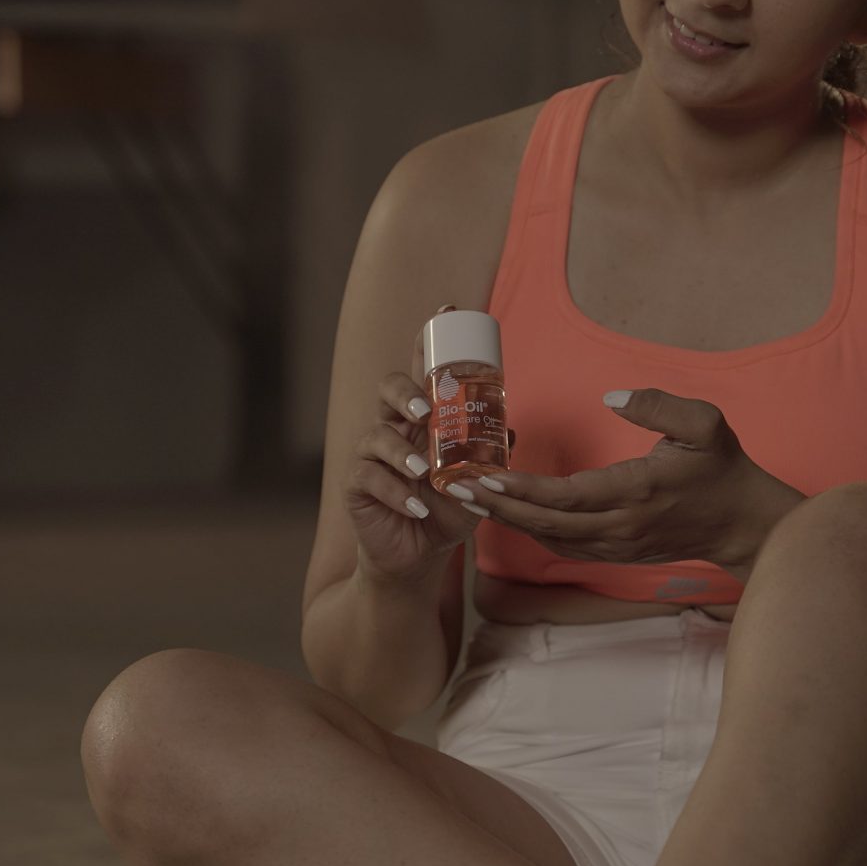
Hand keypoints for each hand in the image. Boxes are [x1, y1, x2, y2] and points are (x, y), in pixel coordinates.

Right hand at [344, 306, 515, 584]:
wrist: (420, 555)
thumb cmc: (447, 511)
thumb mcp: (477, 483)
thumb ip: (489, 457)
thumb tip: (509, 431)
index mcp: (423, 419)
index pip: (424, 371)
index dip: (431, 340)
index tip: (447, 310)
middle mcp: (396, 428)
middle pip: (389, 389)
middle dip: (405, 393)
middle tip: (424, 411)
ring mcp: (373, 456)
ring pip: (375, 435)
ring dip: (401, 453)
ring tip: (422, 472)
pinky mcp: (358, 486)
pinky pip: (368, 478)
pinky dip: (395, 492)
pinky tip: (416, 506)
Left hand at [446, 387, 796, 576]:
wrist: (745, 525)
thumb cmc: (724, 469)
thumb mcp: (706, 424)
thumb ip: (659, 405)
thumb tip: (611, 397)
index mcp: (639, 490)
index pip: (569, 496)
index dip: (525, 491)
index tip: (490, 477)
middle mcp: (623, 524)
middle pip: (549, 524)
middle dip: (501, 509)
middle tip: (460, 490)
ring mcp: (619, 545)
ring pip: (553, 539)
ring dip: (511, 522)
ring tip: (473, 499)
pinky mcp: (618, 553)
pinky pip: (567, 547)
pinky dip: (534, 532)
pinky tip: (510, 514)